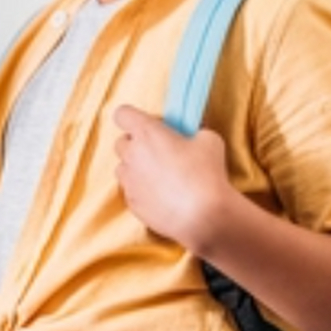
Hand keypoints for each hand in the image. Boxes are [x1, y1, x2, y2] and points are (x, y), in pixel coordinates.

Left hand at [109, 103, 236, 253]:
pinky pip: (130, 190)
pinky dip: (141, 189)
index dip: (131, 117)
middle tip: (158, 151)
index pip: (122, 114)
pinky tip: (162, 195)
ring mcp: (128, 181)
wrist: (203, 216)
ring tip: (160, 176)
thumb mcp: (209, 140)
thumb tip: (193, 135)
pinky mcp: (131, 202)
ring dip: (136, 168)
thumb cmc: (206, 173)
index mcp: (146, 133)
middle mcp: (131, 155)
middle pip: (121, 142)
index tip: (144, 124)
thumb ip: (194, 131)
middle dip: (135, 144)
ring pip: (123, 168)